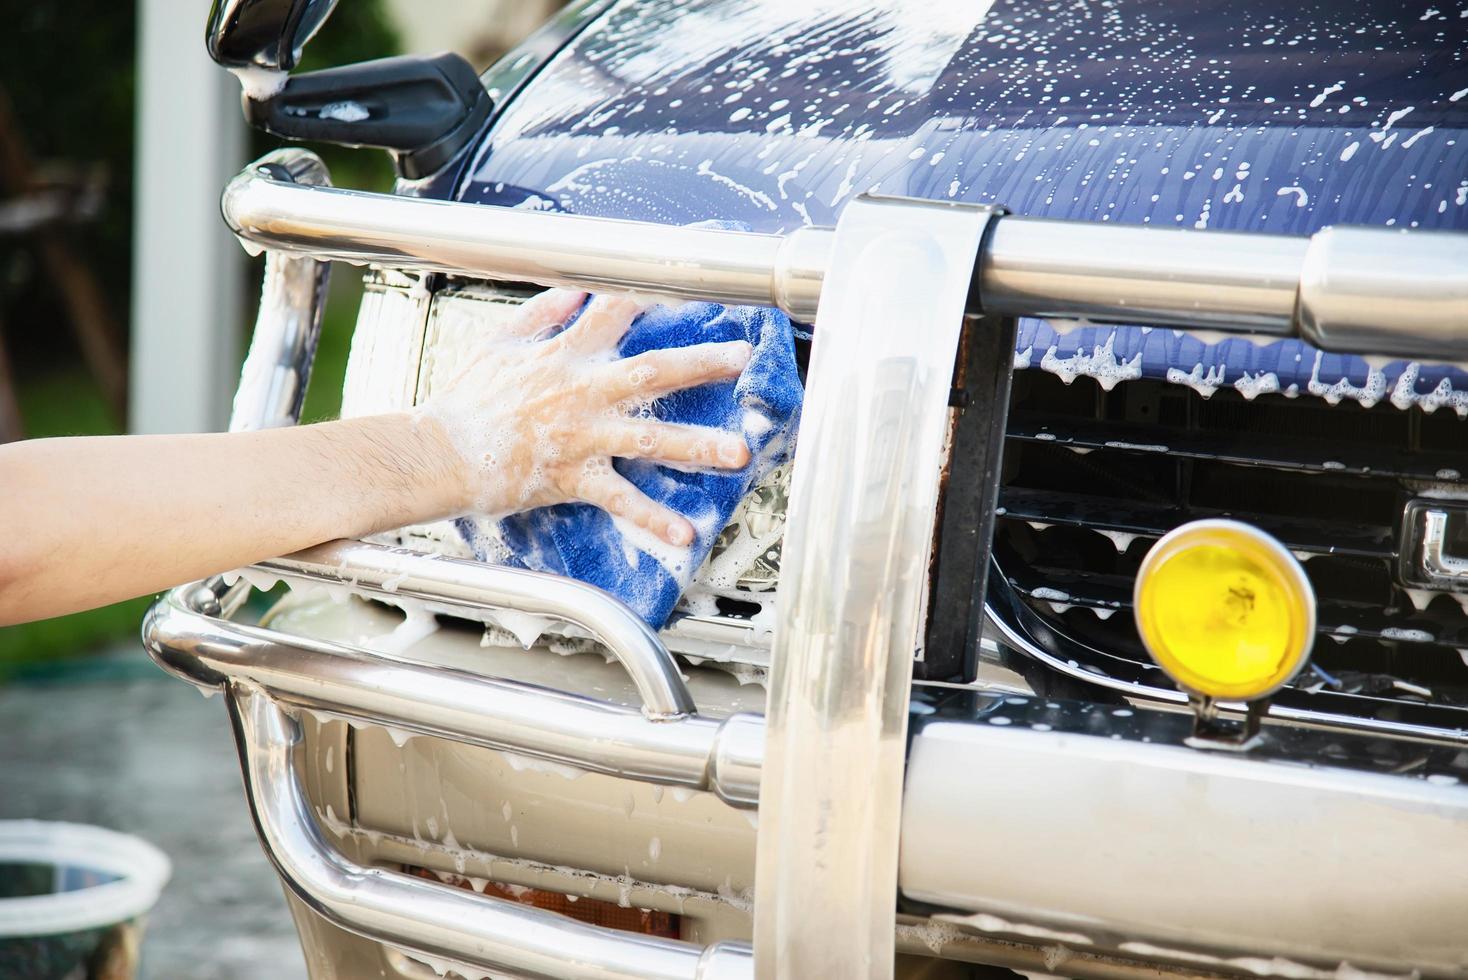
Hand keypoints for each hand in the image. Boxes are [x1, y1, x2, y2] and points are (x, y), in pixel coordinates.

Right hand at [419, 289, 752, 545]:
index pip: (615, 312)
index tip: (693, 283)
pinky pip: (620, 500)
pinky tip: (685, 532)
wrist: (437, 453)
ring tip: (740, 452)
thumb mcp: (498, 343)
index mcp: (564, 354)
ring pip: (650, 439)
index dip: (654, 293)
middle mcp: (581, 391)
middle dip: (701, 365)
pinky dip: (652, 518)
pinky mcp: (572, 477)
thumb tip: (575, 288)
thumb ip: (541, 313)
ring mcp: (581, 436)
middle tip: (743, 359)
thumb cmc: (465, 400)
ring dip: (698, 445)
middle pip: (652, 372)